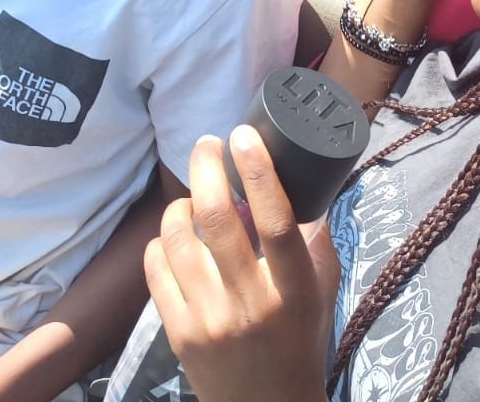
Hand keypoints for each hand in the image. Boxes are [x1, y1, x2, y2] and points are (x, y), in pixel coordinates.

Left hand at [145, 130, 338, 401]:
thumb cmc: (300, 343)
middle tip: (207, 144)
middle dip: (206, 170)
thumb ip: (317, 243)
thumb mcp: (322, 295)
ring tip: (189, 196)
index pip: (276, 221)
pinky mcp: (178, 334)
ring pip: (179, 240)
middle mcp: (250, 303)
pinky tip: (173, 235)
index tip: (243, 135)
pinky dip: (161, 242)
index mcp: (293, 289)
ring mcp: (209, 320)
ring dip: (180, 205)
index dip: (257, 171)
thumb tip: (309, 186)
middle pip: (218, 221)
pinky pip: (157, 271)